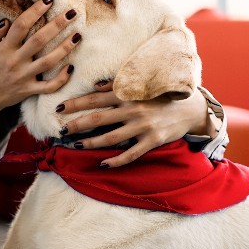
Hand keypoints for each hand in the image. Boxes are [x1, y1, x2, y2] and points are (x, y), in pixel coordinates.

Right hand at [0, 0, 78, 127]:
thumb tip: (8, 19)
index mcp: (4, 48)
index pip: (21, 25)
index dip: (35, 11)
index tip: (48, 0)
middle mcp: (15, 61)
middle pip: (39, 40)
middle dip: (56, 25)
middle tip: (72, 13)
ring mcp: (24, 77)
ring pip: (48, 62)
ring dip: (64, 48)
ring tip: (78, 35)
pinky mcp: (30, 90)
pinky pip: (49, 86)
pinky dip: (61, 78)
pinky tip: (71, 67)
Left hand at [57, 80, 208, 167]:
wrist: (190, 108)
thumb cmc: (160, 96)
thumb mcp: (140, 86)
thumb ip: (116, 85)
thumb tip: (94, 85)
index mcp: (128, 94)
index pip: (95, 98)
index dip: (75, 103)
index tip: (58, 108)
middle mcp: (133, 109)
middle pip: (98, 118)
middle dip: (77, 124)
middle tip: (61, 130)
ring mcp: (143, 126)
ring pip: (110, 138)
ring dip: (91, 143)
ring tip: (76, 145)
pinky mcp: (153, 141)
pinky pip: (130, 154)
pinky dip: (115, 160)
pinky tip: (102, 163)